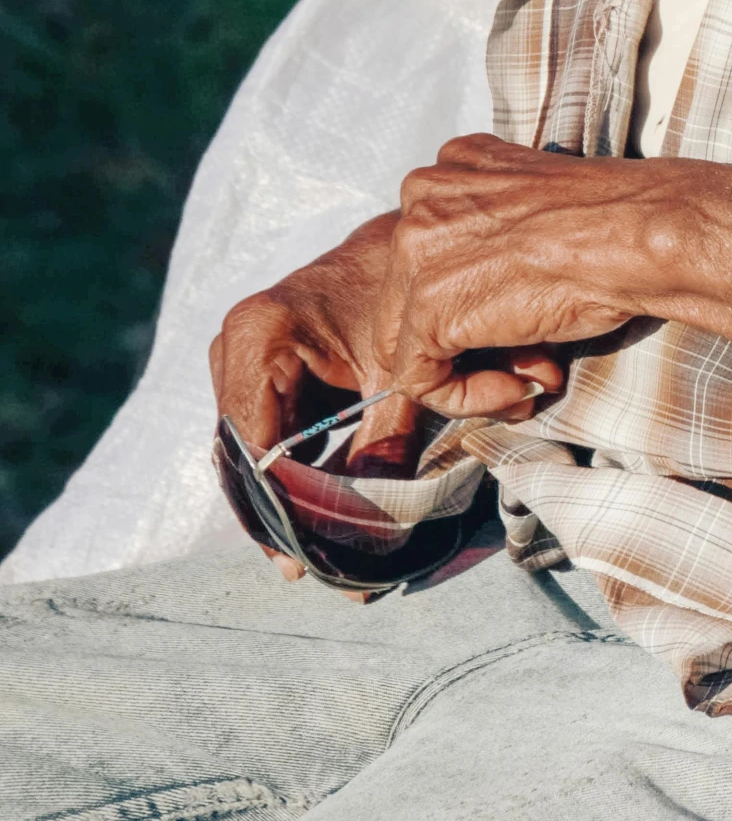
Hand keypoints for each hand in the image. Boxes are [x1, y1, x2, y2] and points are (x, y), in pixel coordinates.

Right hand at [210, 212, 428, 580]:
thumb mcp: (401, 376)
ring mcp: (239, 359)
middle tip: (304, 573)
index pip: (253, 444)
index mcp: (260, 335)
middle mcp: (235, 347)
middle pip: (242, 453)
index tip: (300, 561)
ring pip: (249, 452)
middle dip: (275, 515)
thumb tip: (378, 532)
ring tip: (310, 561)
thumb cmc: (407, 297)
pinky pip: (263, 435)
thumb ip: (384, 445)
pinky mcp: (256, 372)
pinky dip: (289, 475)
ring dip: (280, 502)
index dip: (277, 507)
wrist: (407, 247)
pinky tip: (314, 519)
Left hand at [375, 135, 662, 416]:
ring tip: (530, 381)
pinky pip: (417, 378)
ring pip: (409, 340)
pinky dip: (465, 399)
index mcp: (451, 166)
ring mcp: (416, 249)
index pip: (431, 254)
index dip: (474, 301)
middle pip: (413, 296)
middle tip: (533, 363)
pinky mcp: (427, 307)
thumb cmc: (615, 225)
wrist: (637, 236)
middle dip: (471, 340)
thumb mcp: (537, 209)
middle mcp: (421, 196)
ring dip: (471, 373)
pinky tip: (520, 391)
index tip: (525, 322)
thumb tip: (489, 306)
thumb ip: (496, 238)